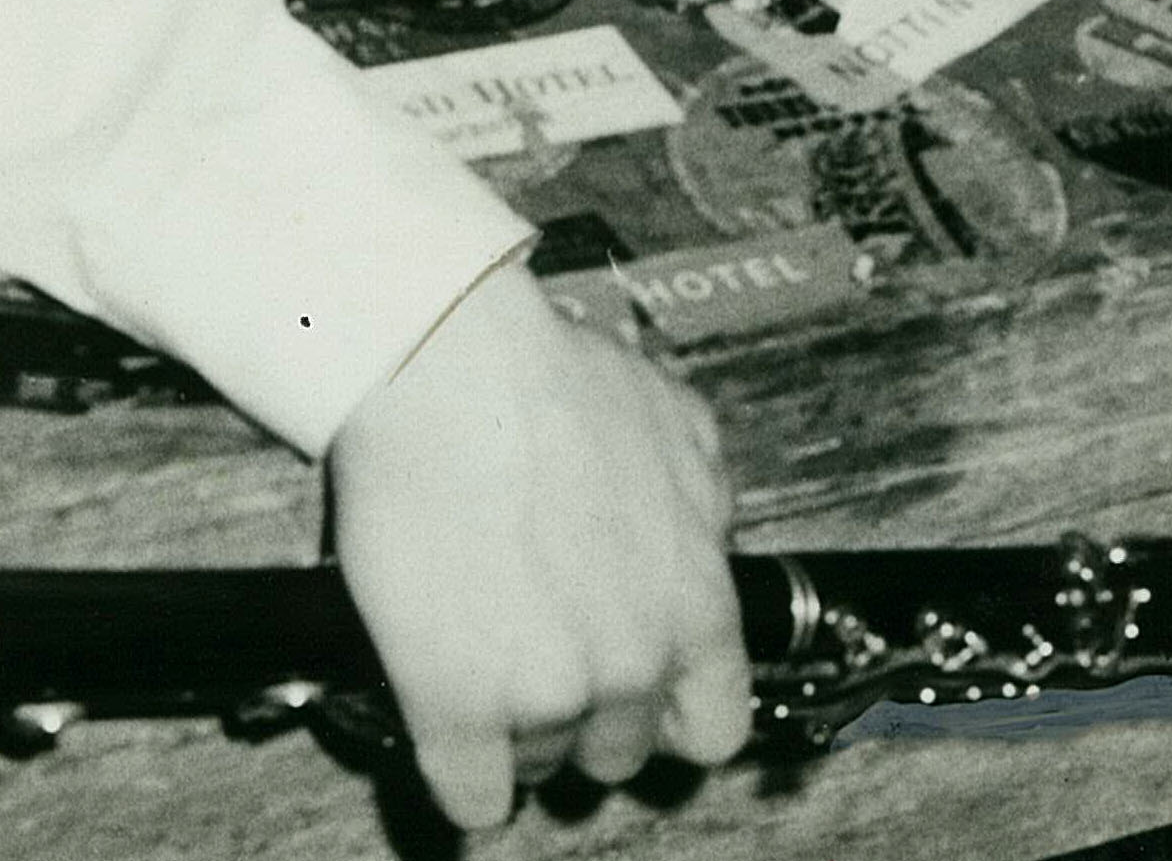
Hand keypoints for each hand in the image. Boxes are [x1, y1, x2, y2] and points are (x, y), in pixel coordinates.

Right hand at [329, 263, 747, 831]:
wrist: (454, 372)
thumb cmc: (557, 384)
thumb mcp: (682, 429)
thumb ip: (706, 506)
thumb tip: (703, 542)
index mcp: (699, 604)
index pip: (718, 726)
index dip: (677, 717)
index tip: (649, 706)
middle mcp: (635, 663)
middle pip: (623, 749)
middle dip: (590, 713)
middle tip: (550, 660)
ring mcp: (548, 695)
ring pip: (545, 765)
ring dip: (522, 730)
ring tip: (490, 665)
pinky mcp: (457, 710)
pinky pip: (473, 799)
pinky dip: (464, 782)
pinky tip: (452, 741)